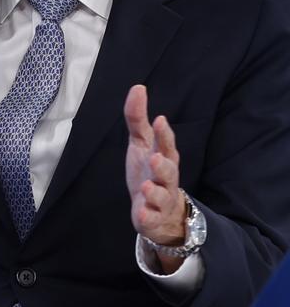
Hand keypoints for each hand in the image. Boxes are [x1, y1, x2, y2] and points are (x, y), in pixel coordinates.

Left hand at [124, 85, 185, 267]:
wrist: (159, 212)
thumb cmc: (150, 170)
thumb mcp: (141, 143)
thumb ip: (137, 118)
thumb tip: (138, 87)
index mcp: (164, 158)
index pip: (166, 145)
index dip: (164, 134)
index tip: (160, 120)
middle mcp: (166, 179)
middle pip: (169, 171)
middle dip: (163, 165)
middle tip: (155, 157)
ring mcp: (161, 199)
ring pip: (162, 196)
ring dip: (155, 192)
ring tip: (147, 185)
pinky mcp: (152, 218)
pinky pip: (151, 218)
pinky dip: (147, 216)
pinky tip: (141, 212)